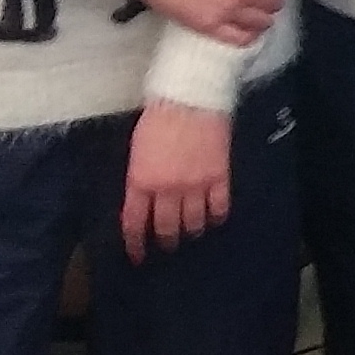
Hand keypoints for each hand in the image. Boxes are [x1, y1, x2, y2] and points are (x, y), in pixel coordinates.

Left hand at [118, 101, 229, 260]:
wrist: (190, 99)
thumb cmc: (158, 119)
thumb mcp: (138, 150)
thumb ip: (141, 177)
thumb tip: (146, 197)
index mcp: (141, 180)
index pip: (135, 222)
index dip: (136, 243)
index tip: (138, 256)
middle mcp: (167, 189)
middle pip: (167, 227)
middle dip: (166, 240)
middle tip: (168, 244)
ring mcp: (195, 184)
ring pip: (193, 221)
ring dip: (191, 230)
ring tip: (192, 232)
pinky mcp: (219, 176)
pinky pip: (219, 207)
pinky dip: (216, 216)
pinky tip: (214, 218)